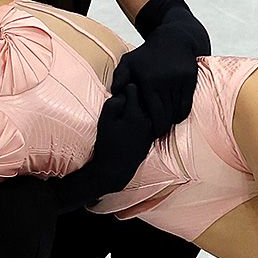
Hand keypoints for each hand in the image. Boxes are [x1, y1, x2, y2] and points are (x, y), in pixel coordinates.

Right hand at [53, 83, 156, 209]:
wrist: (115, 169)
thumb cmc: (107, 144)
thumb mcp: (105, 121)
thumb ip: (114, 102)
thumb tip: (124, 93)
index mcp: (136, 113)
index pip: (132, 87)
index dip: (123, 88)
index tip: (117, 93)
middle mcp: (148, 119)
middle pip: (143, 96)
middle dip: (133, 97)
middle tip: (122, 104)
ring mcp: (152, 128)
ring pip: (147, 108)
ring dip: (138, 107)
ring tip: (126, 116)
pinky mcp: (152, 136)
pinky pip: (149, 119)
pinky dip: (142, 119)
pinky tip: (131, 127)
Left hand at [109, 40, 197, 138]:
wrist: (174, 40)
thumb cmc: (147, 55)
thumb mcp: (128, 62)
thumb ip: (119, 78)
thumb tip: (115, 94)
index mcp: (148, 80)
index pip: (153, 112)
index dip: (153, 126)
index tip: (150, 133)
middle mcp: (164, 81)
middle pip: (166, 115)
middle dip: (162, 127)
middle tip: (158, 133)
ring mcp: (179, 80)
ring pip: (176, 111)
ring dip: (171, 120)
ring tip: (165, 126)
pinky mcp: (190, 79)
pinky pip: (186, 104)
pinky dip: (181, 113)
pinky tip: (176, 116)